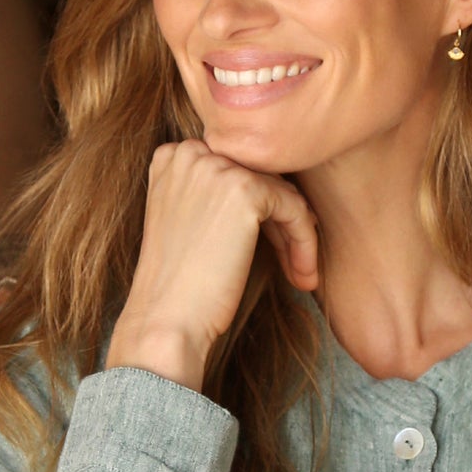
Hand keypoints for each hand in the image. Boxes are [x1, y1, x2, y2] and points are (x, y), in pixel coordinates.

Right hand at [107, 139, 318, 389]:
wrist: (167, 319)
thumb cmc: (179, 284)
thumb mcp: (188, 222)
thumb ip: (215, 195)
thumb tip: (277, 190)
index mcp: (173, 157)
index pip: (235, 171)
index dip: (259, 210)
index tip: (274, 247)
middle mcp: (192, 153)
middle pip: (259, 178)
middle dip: (280, 222)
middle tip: (294, 263)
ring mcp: (217, 168)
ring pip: (281, 192)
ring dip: (297, 236)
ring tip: (301, 274)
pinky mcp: (245, 190)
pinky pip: (294, 207)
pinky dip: (305, 241)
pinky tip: (303, 274)